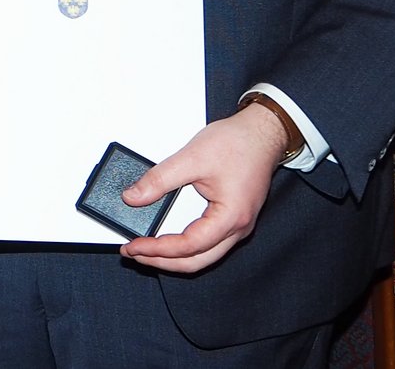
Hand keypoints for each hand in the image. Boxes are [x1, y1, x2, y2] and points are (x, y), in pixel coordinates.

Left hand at [119, 105, 289, 272]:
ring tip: (146, 251)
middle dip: (162, 261)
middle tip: (133, 253)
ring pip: (203, 256)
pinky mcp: (232, 218)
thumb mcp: (191, 158)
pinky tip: (168, 241)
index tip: (134, 246)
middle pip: (196, 260)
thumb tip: (133, 197)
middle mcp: (238, 228)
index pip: (188, 245)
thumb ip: (159, 180)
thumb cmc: (239, 143)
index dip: (157, 249)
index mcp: (230, 217)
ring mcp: (237, 226)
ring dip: (173, 258)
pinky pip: (208, 244)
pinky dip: (185, 247)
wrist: (261, 133)